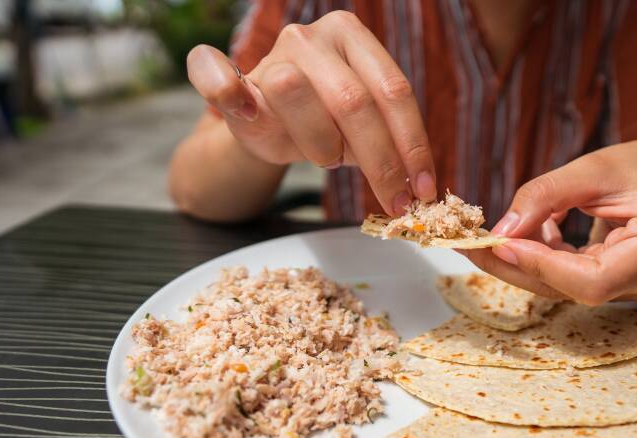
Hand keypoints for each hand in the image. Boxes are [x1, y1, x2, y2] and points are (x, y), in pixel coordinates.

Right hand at [185, 11, 435, 214]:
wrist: (268, 124)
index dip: (412, 143)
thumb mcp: (364, 126)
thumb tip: (420, 187)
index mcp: (352, 38)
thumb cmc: (325, 123)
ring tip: (328, 159)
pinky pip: (214, 73)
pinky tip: (244, 106)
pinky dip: (222, 86)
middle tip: (394, 201)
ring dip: (321, 146)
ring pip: (296, 95)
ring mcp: (270, 55)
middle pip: (354, 102)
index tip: (422, 188)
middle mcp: (312, 38)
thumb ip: (390, 139)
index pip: (393, 91)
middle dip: (380, 162)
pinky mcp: (230, 79)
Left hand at [462, 140, 636, 304]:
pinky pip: (567, 281)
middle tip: (472, 245)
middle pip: (575, 289)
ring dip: (521, 264)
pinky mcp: (614, 287)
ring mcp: (635, 288)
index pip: (596, 279)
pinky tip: (511, 239)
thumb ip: (546, 195)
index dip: (545, 267)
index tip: (503, 244)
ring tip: (483, 239)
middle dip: (519, 267)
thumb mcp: (592, 168)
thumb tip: (503, 231)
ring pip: (565, 288)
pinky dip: (536, 260)